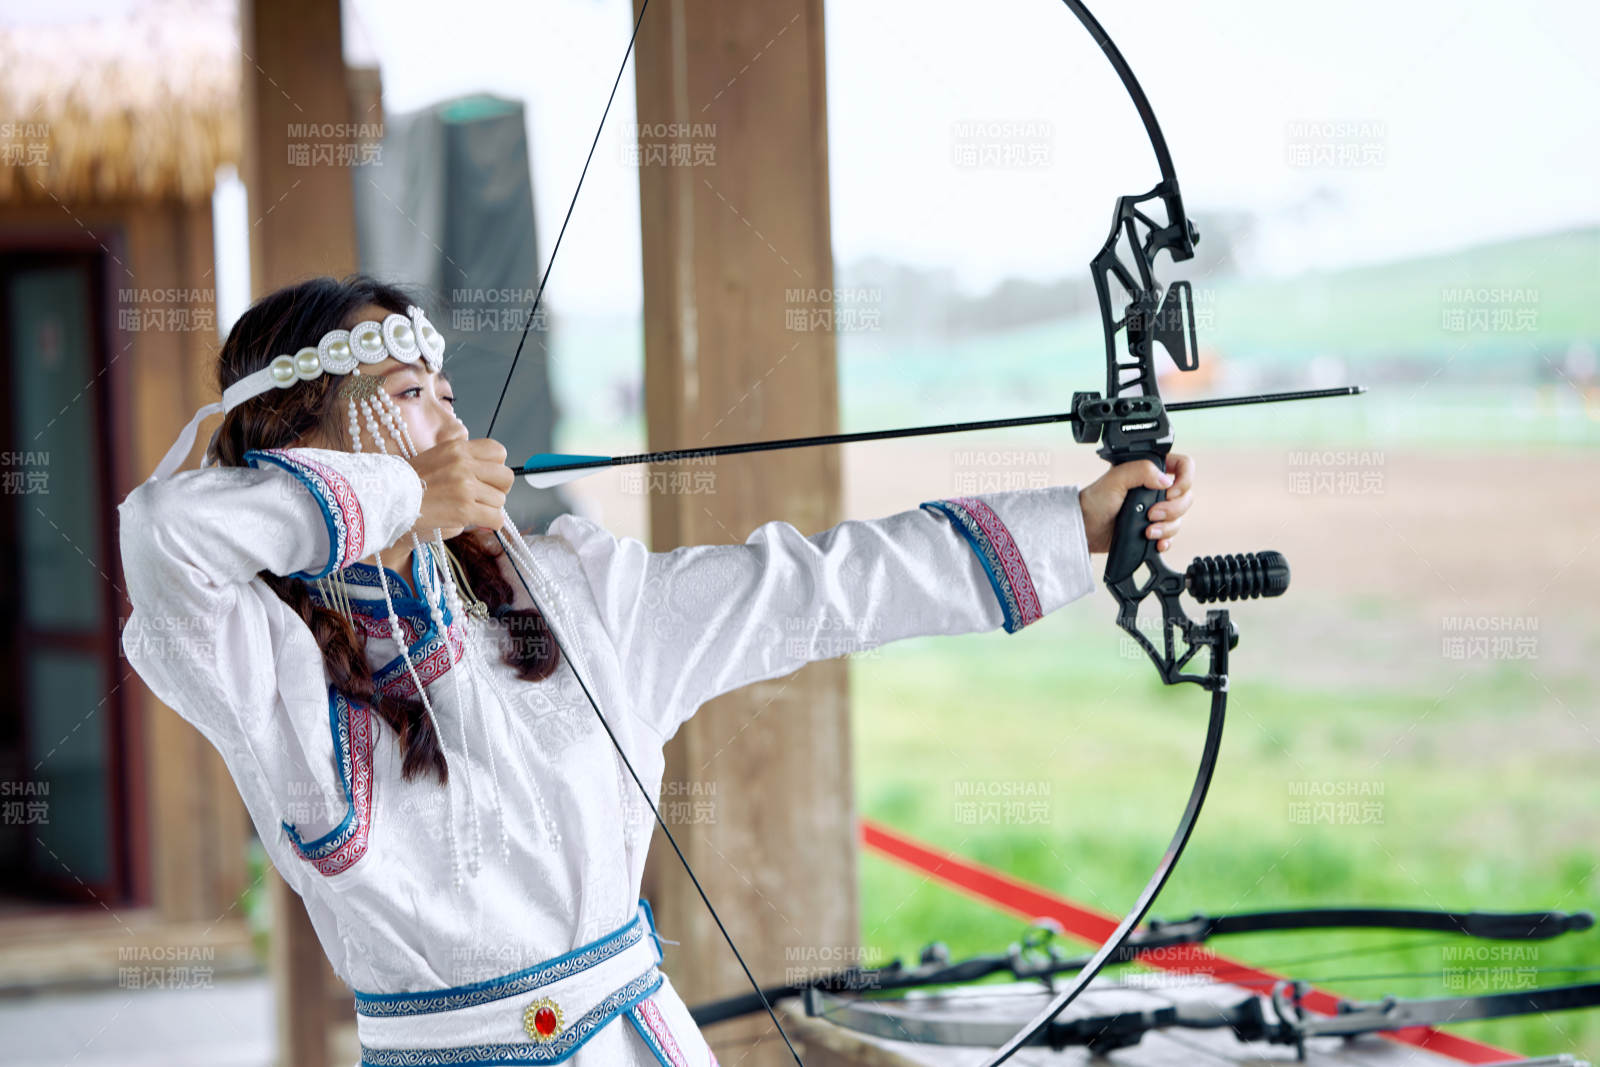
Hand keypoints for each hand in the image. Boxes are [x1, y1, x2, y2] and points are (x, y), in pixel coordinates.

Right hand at [403, 423, 514, 540]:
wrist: (385, 498)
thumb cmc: (406, 482)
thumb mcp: (436, 457)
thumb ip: (461, 461)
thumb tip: (487, 474)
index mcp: (458, 448)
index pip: (498, 451)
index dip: (496, 467)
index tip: (486, 478)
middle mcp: (464, 464)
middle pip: (506, 477)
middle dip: (499, 490)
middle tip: (484, 497)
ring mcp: (466, 487)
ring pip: (500, 500)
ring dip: (490, 508)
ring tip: (471, 510)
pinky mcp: (464, 509)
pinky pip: (496, 518)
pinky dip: (490, 523)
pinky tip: (478, 523)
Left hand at [1080, 452, 1194, 553]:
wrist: (1086, 528)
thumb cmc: (1095, 500)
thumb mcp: (1115, 479)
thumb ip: (1140, 471)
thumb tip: (1166, 480)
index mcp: (1150, 470)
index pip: (1183, 466)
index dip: (1184, 479)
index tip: (1170, 492)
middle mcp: (1156, 489)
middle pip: (1185, 496)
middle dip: (1172, 509)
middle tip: (1151, 514)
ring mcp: (1156, 509)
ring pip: (1179, 518)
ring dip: (1167, 527)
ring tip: (1147, 531)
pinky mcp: (1153, 528)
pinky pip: (1171, 536)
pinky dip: (1166, 540)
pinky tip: (1154, 541)